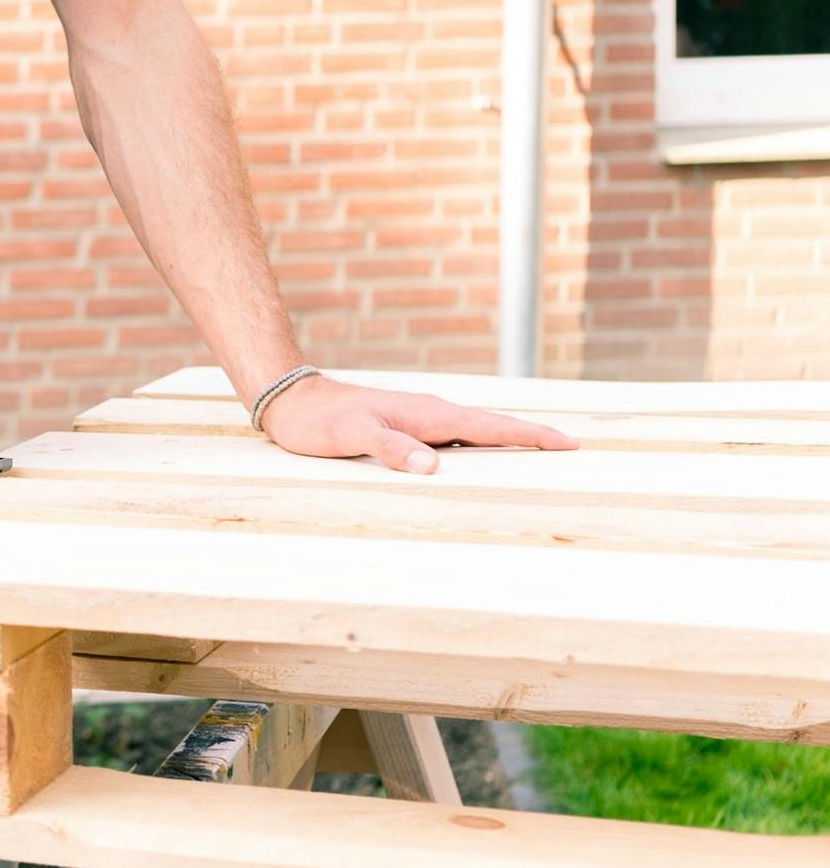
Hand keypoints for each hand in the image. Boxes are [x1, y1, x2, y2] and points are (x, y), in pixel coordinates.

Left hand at [258, 376, 578, 473]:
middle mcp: (432, 415)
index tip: (571, 443)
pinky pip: (454, 441)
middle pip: (493, 429)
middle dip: (533, 440)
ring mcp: (421, 421)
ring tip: (541, 462)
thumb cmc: (322, 421)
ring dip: (507, 446)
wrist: (294, 401)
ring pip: (475, 435)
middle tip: (574, 452)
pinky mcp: (407, 429)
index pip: (493, 426)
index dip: (532, 436)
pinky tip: (481, 464)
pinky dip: (477, 450)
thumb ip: (392, 449)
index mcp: (429, 415)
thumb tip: (433, 466)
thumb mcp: (354, 435)